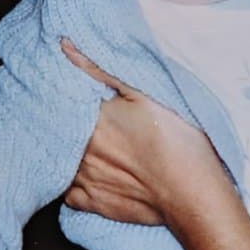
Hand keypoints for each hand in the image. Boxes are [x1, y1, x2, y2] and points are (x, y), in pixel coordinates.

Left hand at [61, 39, 225, 225]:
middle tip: (93, 124)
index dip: (66, 96)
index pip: (61, 100)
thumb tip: (64, 46)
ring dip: (68, 151)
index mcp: (89, 117)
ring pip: (60, 159)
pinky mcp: (88, 202)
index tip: (72, 94)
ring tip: (95, 148)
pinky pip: (66, 190)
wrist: (191, 193)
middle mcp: (78, 147)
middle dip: (66, 123)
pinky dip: (74, 180)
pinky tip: (94, 173)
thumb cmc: (175, 141)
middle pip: (58, 130)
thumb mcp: (141, 95)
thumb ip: (98, 70)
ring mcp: (80, 177)